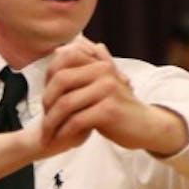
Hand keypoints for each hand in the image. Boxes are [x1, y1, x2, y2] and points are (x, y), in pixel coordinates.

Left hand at [41, 36, 188, 155]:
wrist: (146, 126)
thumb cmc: (117, 106)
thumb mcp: (101, 83)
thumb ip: (82, 67)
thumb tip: (59, 49)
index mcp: (99, 62)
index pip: (63, 60)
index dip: (48, 77)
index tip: (46, 97)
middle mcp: (104, 71)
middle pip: (61, 80)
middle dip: (46, 101)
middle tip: (43, 117)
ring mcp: (108, 89)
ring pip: (66, 103)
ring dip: (52, 121)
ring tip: (47, 133)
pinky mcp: (109, 110)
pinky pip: (77, 120)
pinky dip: (65, 132)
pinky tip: (61, 139)